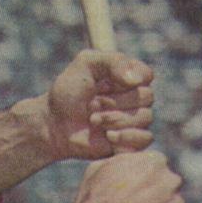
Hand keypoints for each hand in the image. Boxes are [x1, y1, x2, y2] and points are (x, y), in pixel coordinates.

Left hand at [21, 49, 154, 163]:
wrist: (55, 124)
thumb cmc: (69, 92)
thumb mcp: (85, 65)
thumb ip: (113, 62)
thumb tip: (137, 79)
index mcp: (127, 75)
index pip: (146, 75)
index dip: (125, 81)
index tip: (102, 83)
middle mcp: (135, 96)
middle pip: (146, 97)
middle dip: (115, 102)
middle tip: (91, 104)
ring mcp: (135, 119)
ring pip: (145, 118)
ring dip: (115, 119)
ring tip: (93, 120)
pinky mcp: (132, 140)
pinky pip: (145, 139)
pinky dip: (126, 137)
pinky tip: (107, 136)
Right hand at [53, 150, 186, 202]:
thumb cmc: (94, 198)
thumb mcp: (100, 167)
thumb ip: (122, 158)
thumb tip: (126, 153)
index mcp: (154, 161)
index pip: (157, 167)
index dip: (143, 180)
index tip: (132, 191)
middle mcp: (170, 180)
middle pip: (167, 187)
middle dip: (154, 196)